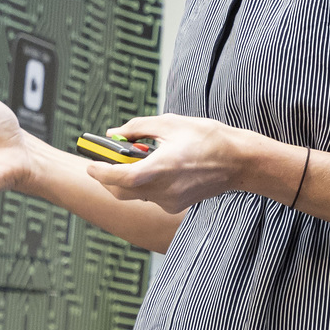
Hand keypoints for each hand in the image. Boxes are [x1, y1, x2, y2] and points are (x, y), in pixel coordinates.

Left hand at [83, 113, 247, 212]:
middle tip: (103, 161)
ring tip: (137, 157)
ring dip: (128, 178)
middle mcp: (163, 190)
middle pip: (121, 191)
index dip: (100, 172)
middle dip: (107, 178)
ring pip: (136, 194)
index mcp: (160, 169)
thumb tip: (113, 133)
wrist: (239, 161)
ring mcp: (170, 201)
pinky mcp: (177, 206)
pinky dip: (145, 183)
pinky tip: (157, 166)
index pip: (120, 177)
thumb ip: (137, 127)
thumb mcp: (170, 123)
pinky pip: (151, 196)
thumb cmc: (207, 138)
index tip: (90, 164)